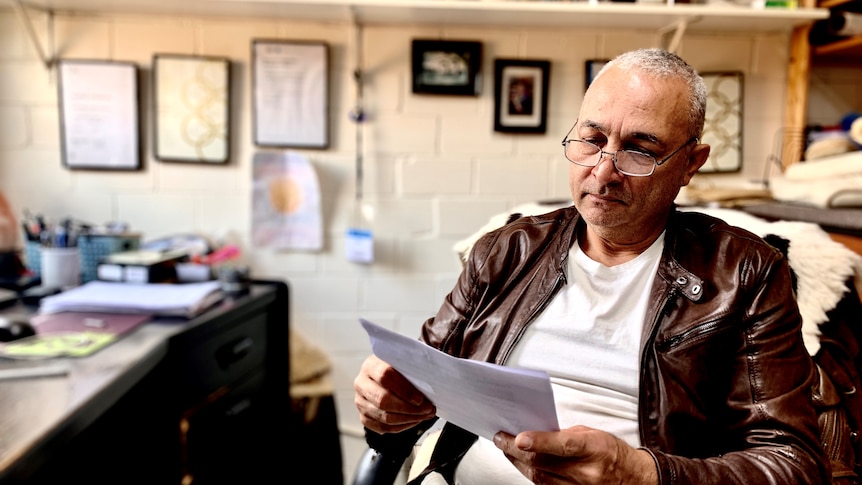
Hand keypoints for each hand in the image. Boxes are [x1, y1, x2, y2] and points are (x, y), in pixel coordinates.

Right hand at [354, 354, 436, 432]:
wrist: (387, 377)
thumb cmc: (400, 369)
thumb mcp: (405, 361)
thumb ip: (415, 366)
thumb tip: (434, 377)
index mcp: (371, 365)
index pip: (385, 376)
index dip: (404, 389)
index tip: (421, 398)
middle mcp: (361, 383)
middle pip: (383, 400)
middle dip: (409, 408)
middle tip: (427, 410)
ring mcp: (360, 401)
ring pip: (383, 416)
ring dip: (408, 419)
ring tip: (424, 416)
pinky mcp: (363, 416)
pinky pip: (381, 427)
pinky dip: (400, 427)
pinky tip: (413, 421)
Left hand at [493, 425, 657, 484]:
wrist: (633, 479)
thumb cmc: (611, 452)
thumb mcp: (593, 434)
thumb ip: (565, 434)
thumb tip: (535, 431)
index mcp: (594, 449)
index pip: (564, 445)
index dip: (540, 441)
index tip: (519, 437)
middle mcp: (586, 472)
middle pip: (543, 463)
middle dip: (516, 450)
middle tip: (500, 438)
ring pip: (539, 477)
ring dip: (518, 462)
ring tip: (505, 448)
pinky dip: (529, 473)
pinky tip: (521, 463)